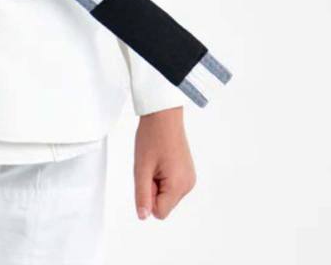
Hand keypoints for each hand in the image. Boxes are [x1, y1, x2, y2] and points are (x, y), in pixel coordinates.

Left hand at [133, 106, 195, 220]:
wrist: (163, 114)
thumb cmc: (152, 136)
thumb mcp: (141, 168)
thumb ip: (142, 195)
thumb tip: (143, 216)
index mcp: (179, 185)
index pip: (160, 212)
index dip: (148, 196)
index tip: (147, 175)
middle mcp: (188, 184)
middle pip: (163, 203)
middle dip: (153, 188)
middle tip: (150, 165)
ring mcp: (189, 178)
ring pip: (166, 194)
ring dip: (157, 182)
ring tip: (156, 161)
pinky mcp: (187, 172)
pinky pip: (171, 185)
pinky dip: (163, 176)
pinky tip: (162, 159)